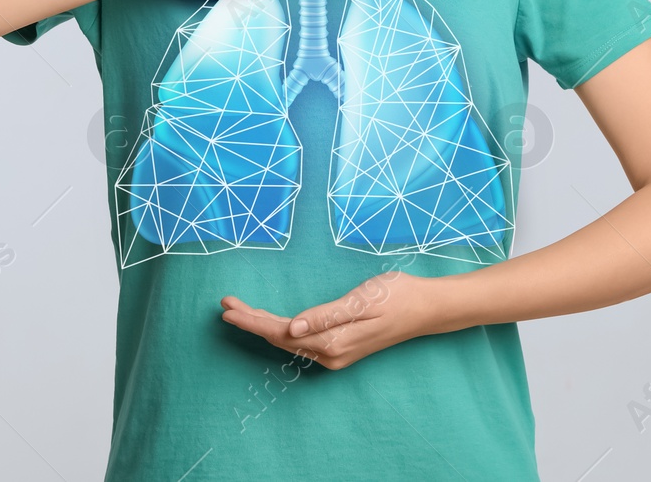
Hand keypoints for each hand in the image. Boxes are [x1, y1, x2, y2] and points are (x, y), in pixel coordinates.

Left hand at [219, 270, 438, 370]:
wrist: (425, 308)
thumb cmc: (396, 296)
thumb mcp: (361, 300)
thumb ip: (325, 316)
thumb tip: (292, 329)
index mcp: (333, 342)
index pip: (281, 332)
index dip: (253, 321)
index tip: (228, 308)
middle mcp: (330, 354)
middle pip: (280, 339)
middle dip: (251, 322)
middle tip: (225, 304)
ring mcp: (335, 355)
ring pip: (289, 341)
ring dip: (263, 325)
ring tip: (239, 311)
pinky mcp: (340, 349)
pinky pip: (301, 342)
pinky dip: (280, 329)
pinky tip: (269, 322)